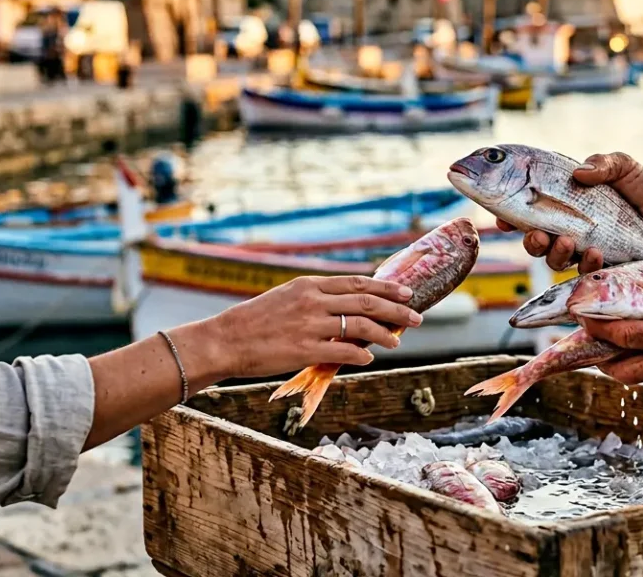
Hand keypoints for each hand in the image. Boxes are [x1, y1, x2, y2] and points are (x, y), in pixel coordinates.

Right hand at [202, 275, 421, 378]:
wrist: (225, 340)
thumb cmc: (255, 321)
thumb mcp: (286, 298)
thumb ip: (316, 299)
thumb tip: (348, 308)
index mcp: (309, 285)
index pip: (357, 283)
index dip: (386, 288)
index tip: (406, 293)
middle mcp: (313, 301)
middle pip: (366, 303)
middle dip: (396, 310)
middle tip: (417, 317)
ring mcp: (310, 326)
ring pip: (360, 327)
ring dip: (385, 334)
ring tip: (398, 340)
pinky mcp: (304, 350)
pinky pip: (344, 352)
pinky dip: (361, 355)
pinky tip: (369, 358)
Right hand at [496, 152, 642, 273]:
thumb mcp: (624, 166)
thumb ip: (603, 163)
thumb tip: (580, 172)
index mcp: (566, 200)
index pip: (529, 207)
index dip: (510, 214)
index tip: (501, 217)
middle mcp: (569, 226)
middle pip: (535, 239)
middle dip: (529, 240)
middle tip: (536, 235)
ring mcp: (584, 247)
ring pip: (553, 258)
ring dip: (554, 253)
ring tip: (566, 242)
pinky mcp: (602, 264)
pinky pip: (583, 271)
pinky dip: (585, 263)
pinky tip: (595, 252)